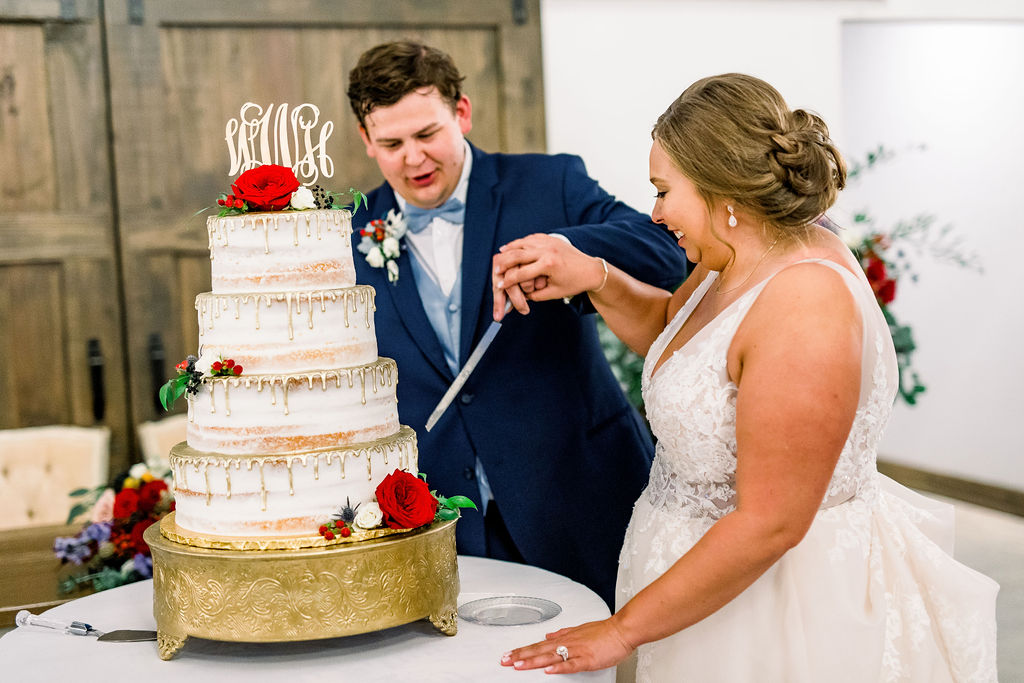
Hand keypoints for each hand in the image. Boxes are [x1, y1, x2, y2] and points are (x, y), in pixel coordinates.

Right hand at [491, 234, 605, 319]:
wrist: (591, 270)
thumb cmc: (573, 284)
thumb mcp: (553, 293)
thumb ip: (534, 295)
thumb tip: (517, 294)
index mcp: (548, 265)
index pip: (521, 273)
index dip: (508, 281)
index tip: (499, 285)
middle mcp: (547, 250)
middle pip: (517, 255)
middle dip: (503, 263)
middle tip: (495, 270)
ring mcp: (548, 242)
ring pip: (522, 243)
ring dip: (509, 250)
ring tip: (499, 255)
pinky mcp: (550, 238)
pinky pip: (530, 238)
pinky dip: (520, 243)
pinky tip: (512, 246)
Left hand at [499, 617, 634, 673]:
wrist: (622, 630)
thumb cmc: (604, 632)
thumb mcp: (579, 629)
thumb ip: (563, 633)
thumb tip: (549, 634)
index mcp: (564, 638)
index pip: (538, 645)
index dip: (522, 650)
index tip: (509, 655)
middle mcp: (567, 643)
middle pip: (539, 650)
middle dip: (521, 656)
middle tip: (505, 660)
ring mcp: (576, 651)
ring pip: (550, 656)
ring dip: (533, 661)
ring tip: (518, 665)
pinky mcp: (587, 659)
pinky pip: (570, 664)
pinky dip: (558, 667)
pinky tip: (548, 670)